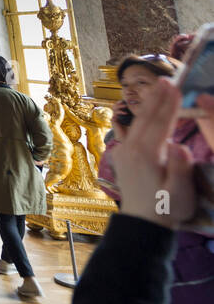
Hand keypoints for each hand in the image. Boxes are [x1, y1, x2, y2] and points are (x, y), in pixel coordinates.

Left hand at [113, 79, 197, 227]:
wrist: (141, 224)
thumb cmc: (166, 209)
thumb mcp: (179, 193)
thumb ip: (180, 169)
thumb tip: (178, 146)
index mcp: (146, 154)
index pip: (160, 123)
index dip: (168, 103)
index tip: (175, 85)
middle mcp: (131, 149)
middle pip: (146, 118)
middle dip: (157, 98)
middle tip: (167, 79)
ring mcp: (124, 152)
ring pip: (137, 123)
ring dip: (148, 104)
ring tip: (158, 88)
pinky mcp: (123, 157)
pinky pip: (132, 131)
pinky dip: (140, 118)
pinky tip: (145, 111)